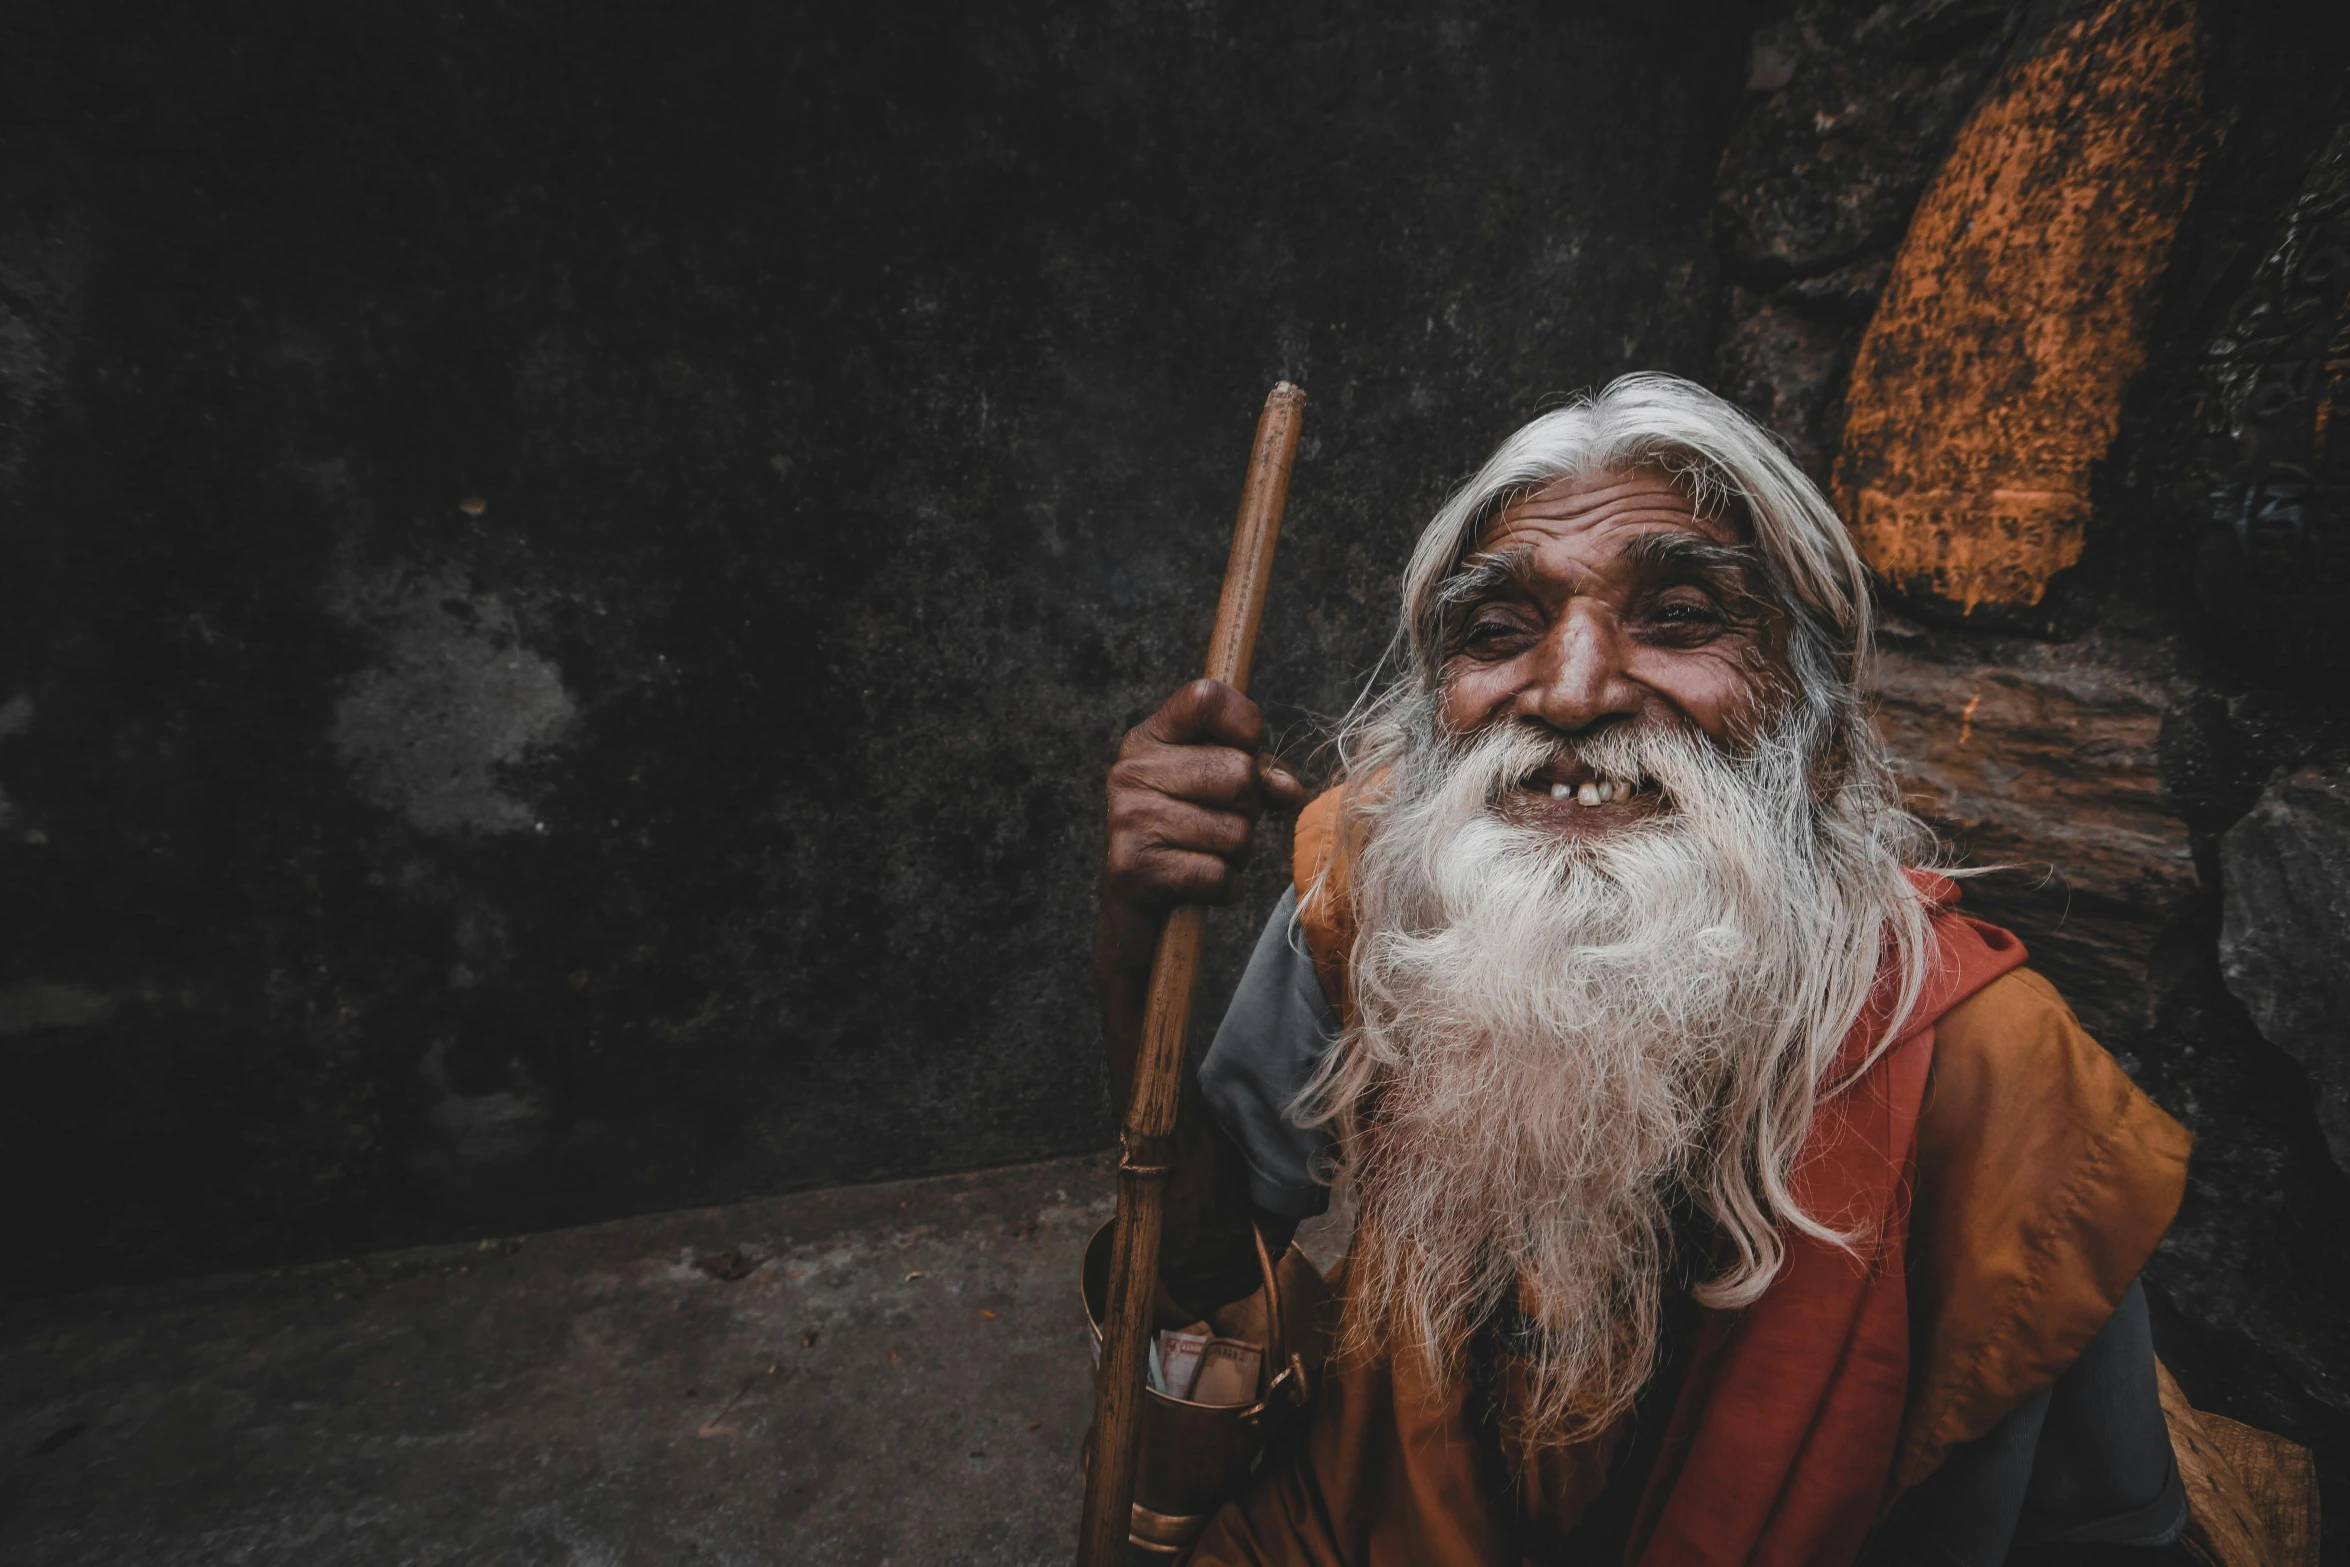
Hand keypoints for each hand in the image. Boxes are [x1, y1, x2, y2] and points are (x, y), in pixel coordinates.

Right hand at [1102, 679, 1306, 916]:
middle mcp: (1132, 770)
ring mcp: (1129, 817)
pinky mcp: (1134, 867)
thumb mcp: (1219, 787)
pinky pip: (1218, 875)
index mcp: (1150, 737)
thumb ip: (1259, 772)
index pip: (1206, 698)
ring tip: (1208, 852)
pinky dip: (1225, 886)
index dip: (1245, 721)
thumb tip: (1287, 788)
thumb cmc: (1186, 829)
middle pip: (1238, 773)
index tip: (1248, 746)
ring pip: (1236, 832)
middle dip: (1249, 807)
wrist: (1136, 897)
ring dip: (1237, 853)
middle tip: (1223, 819)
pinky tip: (1203, 881)